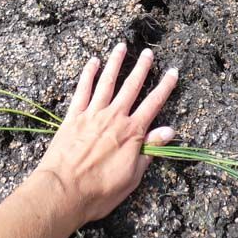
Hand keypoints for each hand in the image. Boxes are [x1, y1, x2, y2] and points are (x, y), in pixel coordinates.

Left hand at [34, 43, 177, 224]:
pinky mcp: (74, 116)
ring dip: (116, 63)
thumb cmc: (100, 190)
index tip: (173, 72)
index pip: (153, 104)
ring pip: (107, 82)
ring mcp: (93, 114)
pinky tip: (93, 62)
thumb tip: (169, 131)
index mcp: (132, 133)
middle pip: (131, 87)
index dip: (165, 87)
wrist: (64, 191)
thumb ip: (150, 150)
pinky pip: (82, 90)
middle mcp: (114, 117)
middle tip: (149, 53)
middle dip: (142, 68)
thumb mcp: (133, 177)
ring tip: (122, 46)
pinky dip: (88, 74)